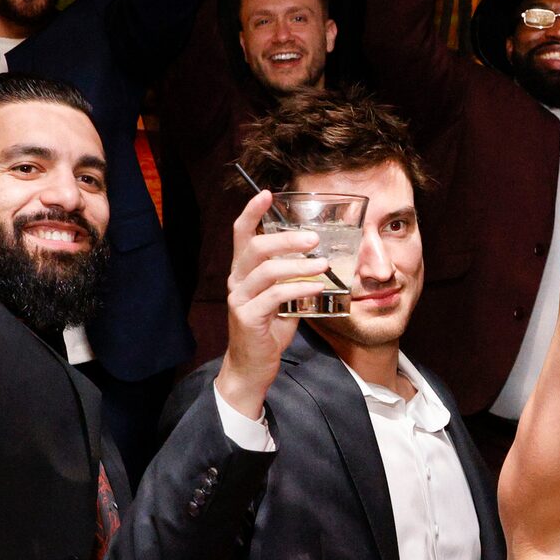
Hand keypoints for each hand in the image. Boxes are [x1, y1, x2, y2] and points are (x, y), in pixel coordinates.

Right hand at [215, 191, 327, 419]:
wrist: (252, 366)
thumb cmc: (268, 330)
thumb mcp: (283, 298)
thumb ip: (294, 278)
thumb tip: (322, 259)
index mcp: (243, 271)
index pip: (241, 233)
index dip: (252, 211)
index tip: (267, 193)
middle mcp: (236, 280)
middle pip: (255, 247)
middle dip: (286, 238)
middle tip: (314, 238)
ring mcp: (239, 298)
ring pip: (266, 270)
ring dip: (298, 265)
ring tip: (323, 265)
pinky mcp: (247, 317)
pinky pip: (274, 297)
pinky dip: (299, 288)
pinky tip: (317, 287)